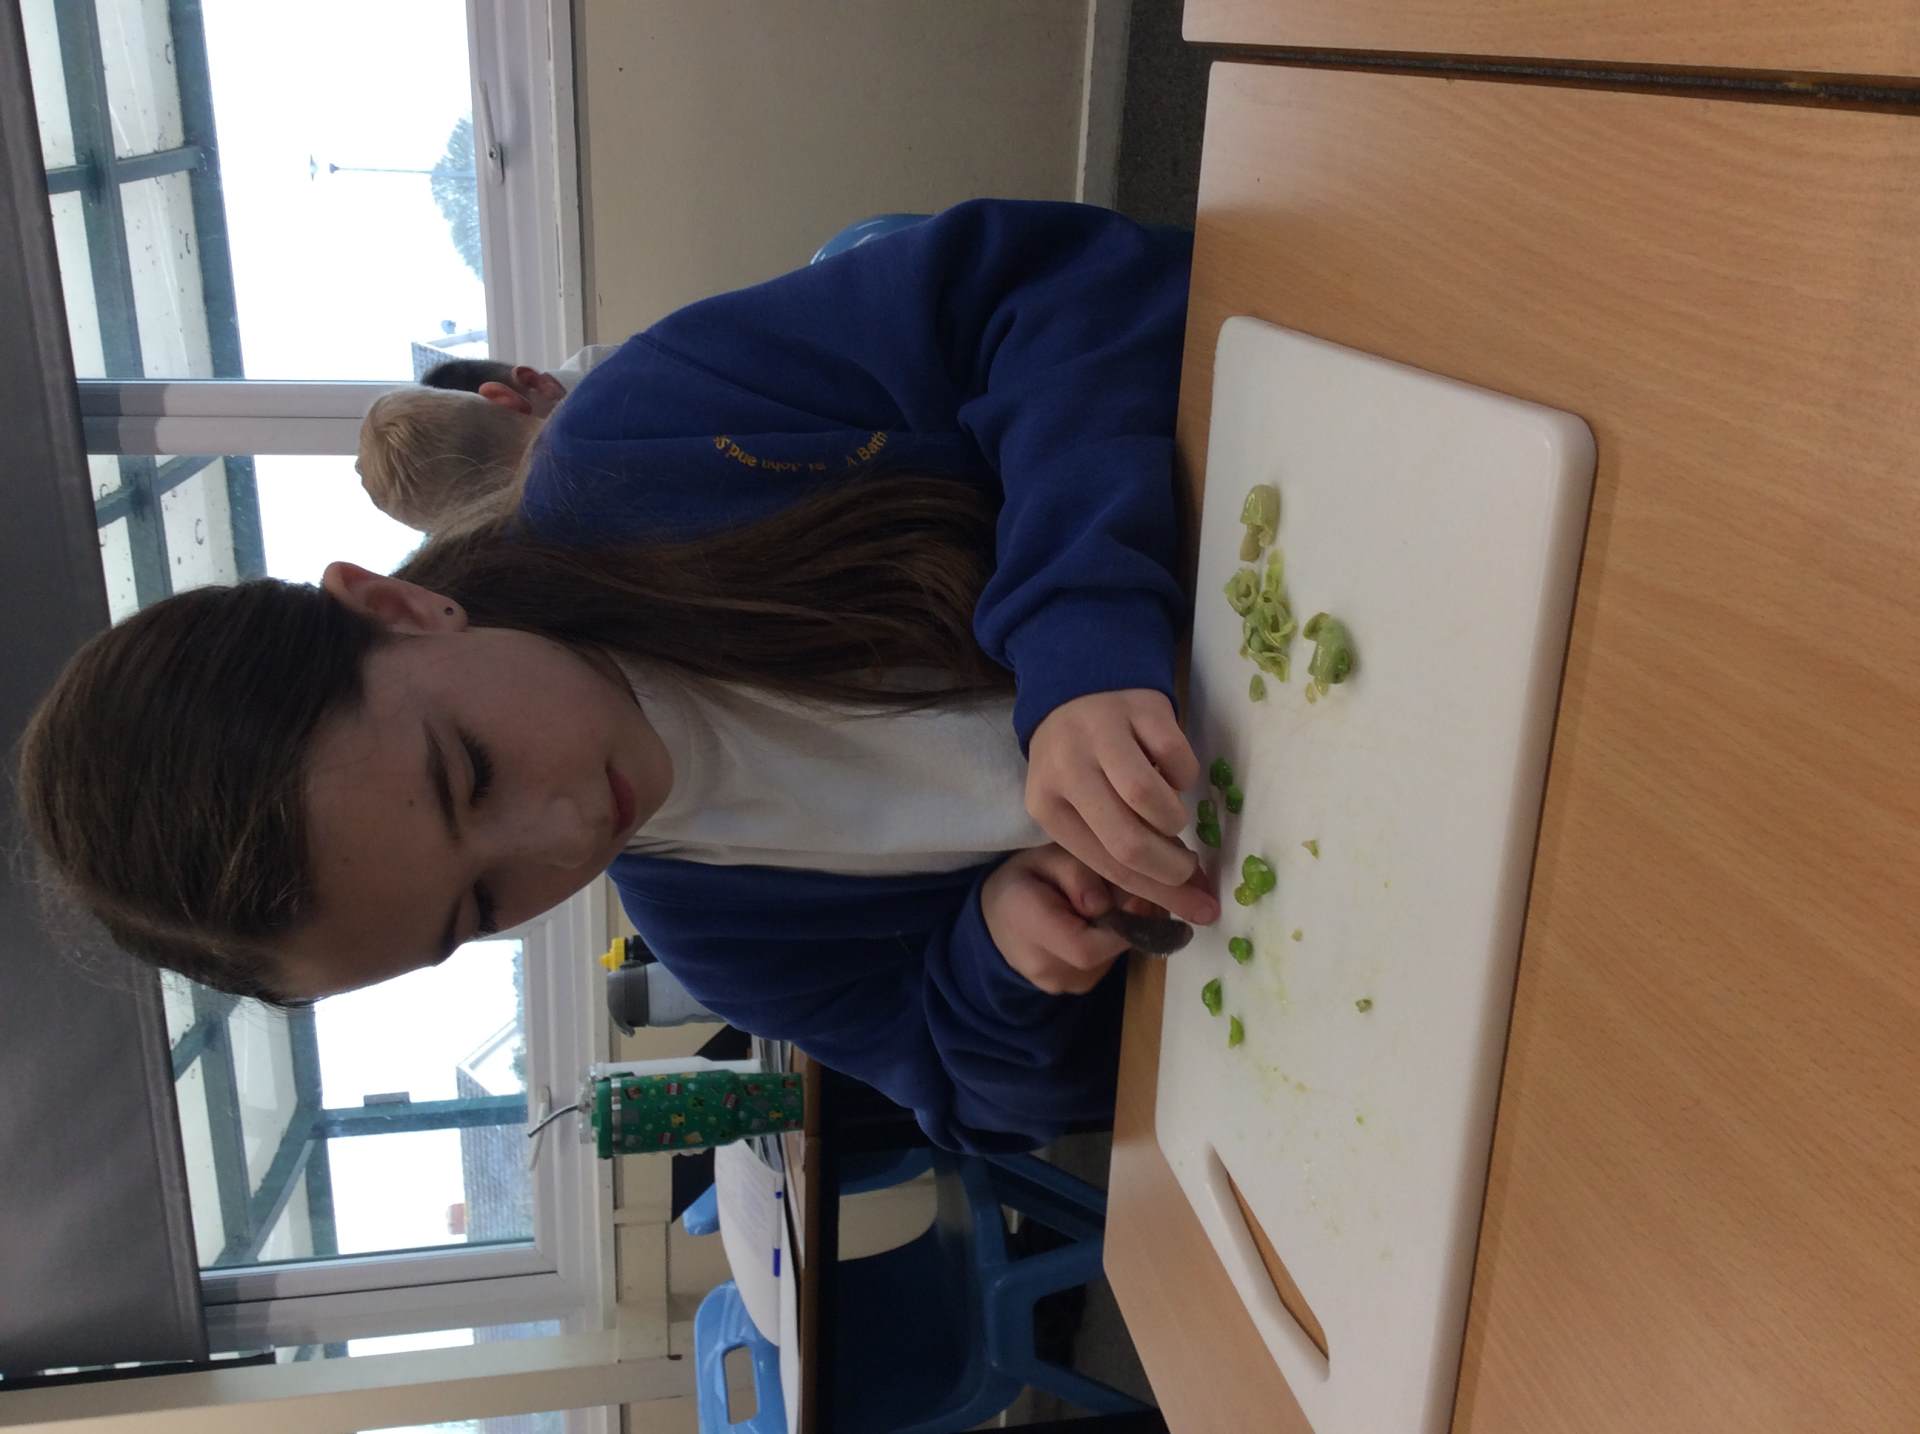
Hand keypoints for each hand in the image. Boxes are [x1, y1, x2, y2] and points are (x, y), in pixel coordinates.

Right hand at [981, 845, 1135, 994]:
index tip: (1135, 896)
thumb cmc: (1025, 877)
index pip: (1084, 947)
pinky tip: (1093, 924)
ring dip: (1116, 932)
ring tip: (1100, 907)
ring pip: (1107, 958)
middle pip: (1102, 951)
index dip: (1119, 925)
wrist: (997, 917)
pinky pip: (1103, 964)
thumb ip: (1077, 874)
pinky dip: (1107, 943)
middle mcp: (1042, 965)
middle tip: (1120, 892)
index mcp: (1027, 925)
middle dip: (1122, 921)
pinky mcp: (1072, 987)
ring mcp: (1058, 984)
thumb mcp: (1047, 856)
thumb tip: (1106, 905)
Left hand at [1026, 690, 1218, 925]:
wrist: (1076, 686)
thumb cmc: (1081, 761)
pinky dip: (1184, 774)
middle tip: (1191, 870)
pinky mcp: (1137, 707)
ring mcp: (1100, 735)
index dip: (1155, 892)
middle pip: (1127, 841)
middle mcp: (1066, 770)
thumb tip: (1186, 899)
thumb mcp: (1078, 805)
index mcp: (1047, 806)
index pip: (1105, 865)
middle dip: (1169, 868)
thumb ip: (1117, 849)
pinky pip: (1175, 756)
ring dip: (1173, 819)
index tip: (1197, 909)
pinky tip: (1172, 772)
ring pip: (1148, 798)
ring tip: (1171, 815)